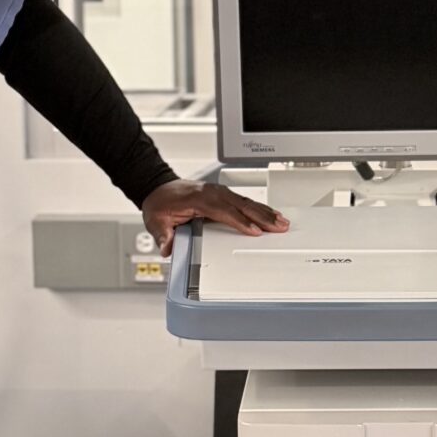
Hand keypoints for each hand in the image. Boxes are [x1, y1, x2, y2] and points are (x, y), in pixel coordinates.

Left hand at [142, 178, 287, 257]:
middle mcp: (211, 193)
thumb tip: (167, 247)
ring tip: (281, 221)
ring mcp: (218, 192)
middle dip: (262, 216)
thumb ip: (163, 235)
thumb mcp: (155, 221)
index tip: (255, 231)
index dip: (240, 221)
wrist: (157, 188)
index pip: (223, 211)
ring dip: (265, 211)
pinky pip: (243, 200)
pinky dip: (258, 207)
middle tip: (278, 227)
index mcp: (197, 198)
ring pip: (245, 201)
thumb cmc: (160, 204)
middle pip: (241, 205)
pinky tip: (269, 213)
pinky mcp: (222, 194)